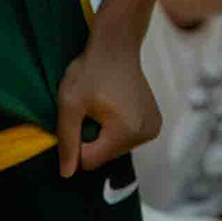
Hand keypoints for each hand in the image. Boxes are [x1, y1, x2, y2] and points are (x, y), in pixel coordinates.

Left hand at [54, 30, 161, 178]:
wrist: (117, 45)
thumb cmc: (91, 71)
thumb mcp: (70, 104)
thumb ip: (68, 141)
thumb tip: (67, 175)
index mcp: (126, 132)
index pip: (90, 161)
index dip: (77, 142)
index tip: (80, 116)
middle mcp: (145, 134)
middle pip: (104, 157)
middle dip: (92, 139)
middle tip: (91, 109)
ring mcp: (153, 128)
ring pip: (115, 149)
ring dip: (103, 135)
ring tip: (103, 107)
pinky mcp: (154, 122)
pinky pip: (126, 139)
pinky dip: (116, 130)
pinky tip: (114, 109)